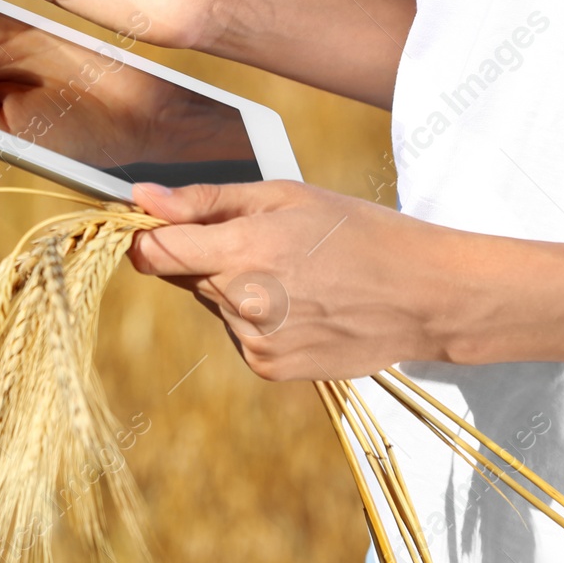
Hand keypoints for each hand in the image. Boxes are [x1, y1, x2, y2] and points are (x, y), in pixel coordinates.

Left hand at [127, 181, 468, 380]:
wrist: (423, 295)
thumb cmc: (357, 231)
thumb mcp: (285, 197)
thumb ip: (205, 201)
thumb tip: (140, 198)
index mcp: (245, 250)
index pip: (153, 251)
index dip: (145, 235)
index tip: (154, 223)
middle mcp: (243, 303)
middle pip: (185, 275)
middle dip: (206, 254)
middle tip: (266, 240)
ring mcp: (255, 341)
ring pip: (213, 304)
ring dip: (235, 287)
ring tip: (296, 273)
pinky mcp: (268, 366)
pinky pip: (238, 333)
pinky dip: (256, 316)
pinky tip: (302, 303)